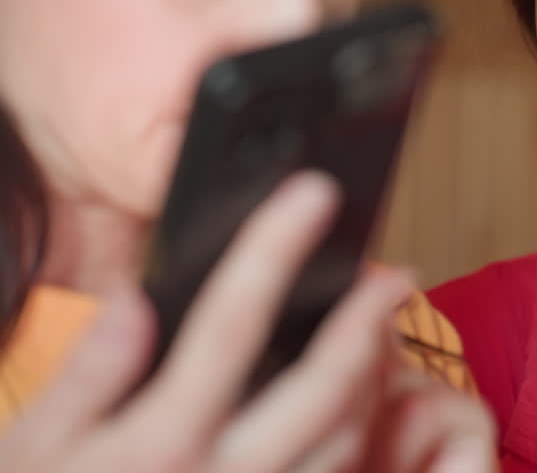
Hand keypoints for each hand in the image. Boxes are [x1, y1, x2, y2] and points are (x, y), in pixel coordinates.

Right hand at [0, 171, 494, 471]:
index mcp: (162, 441)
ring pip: (347, 437)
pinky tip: (358, 399)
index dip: (276, 248)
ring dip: (374, 376)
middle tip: (394, 273)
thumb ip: (87, 374)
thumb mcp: (36, 448)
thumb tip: (137, 299)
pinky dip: (361, 431)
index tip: (313, 194)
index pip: (232, 323)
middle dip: (368, 319)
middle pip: (324, 384)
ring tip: (380, 329)